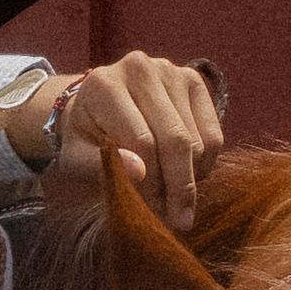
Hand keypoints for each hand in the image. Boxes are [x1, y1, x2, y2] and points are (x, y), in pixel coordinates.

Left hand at [41, 53, 224, 230]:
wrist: (96, 106)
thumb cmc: (86, 137)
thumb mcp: (77, 157)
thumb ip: (99, 165)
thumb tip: (140, 173)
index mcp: (104, 85)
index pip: (142, 142)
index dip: (150, 184)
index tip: (151, 213)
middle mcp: (140, 68)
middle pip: (175, 139)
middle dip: (179, 187)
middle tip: (180, 221)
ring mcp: (171, 71)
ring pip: (197, 140)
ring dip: (191, 179)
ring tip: (175, 199)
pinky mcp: (193, 80)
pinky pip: (213, 133)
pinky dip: (205, 164)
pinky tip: (188, 175)